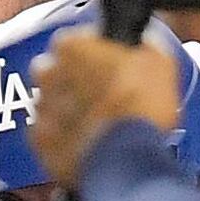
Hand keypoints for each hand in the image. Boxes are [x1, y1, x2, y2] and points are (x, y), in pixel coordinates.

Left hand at [17, 28, 179, 181]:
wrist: (128, 160)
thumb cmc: (141, 109)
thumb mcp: (159, 62)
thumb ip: (140, 46)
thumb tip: (143, 45)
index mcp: (73, 46)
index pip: (75, 40)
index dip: (94, 54)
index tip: (108, 65)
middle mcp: (49, 73)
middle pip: (55, 70)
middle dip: (73, 80)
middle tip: (102, 94)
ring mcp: (42, 108)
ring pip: (51, 103)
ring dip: (68, 110)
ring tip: (98, 123)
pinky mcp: (40, 142)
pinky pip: (49, 135)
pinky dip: (64, 139)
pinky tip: (88, 143)